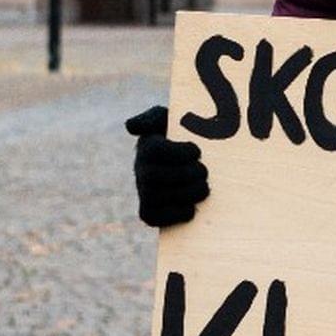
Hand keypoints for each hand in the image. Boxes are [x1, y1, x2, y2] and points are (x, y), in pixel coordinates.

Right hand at [126, 105, 208, 227]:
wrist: (196, 158)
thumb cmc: (183, 135)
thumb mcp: (172, 118)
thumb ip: (153, 117)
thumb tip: (130, 126)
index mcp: (147, 146)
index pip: (153, 151)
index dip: (176, 153)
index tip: (197, 151)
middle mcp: (141, 170)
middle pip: (152, 176)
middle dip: (182, 175)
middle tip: (204, 172)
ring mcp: (144, 191)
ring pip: (154, 197)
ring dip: (184, 194)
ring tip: (205, 189)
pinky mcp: (149, 212)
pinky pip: (153, 218)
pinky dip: (173, 215)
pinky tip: (192, 209)